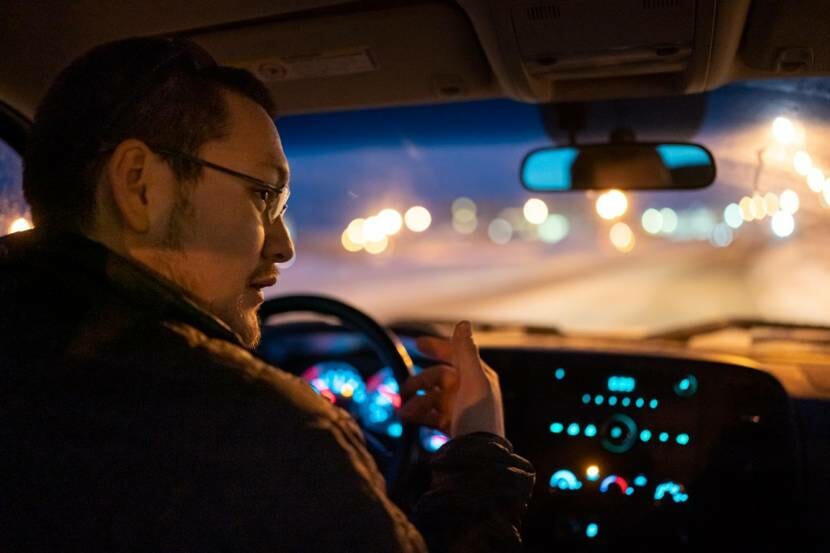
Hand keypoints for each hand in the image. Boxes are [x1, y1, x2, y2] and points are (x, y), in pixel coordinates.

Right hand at [398, 321, 504, 438]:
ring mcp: (458, 408)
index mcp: (478, 376)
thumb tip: (462, 323)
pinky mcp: (450, 426)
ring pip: (430, 396)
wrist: (478, 460)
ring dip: (415, 402)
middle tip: (403, 390)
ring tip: (404, 413)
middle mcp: (468, 390)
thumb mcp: (474, 382)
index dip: (437, 347)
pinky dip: (417, 415)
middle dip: (419, 382)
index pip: (456, 354)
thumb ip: (466, 352)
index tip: (415, 343)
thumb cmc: (479, 418)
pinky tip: (407, 419)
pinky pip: (428, 414)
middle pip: (437, 376)